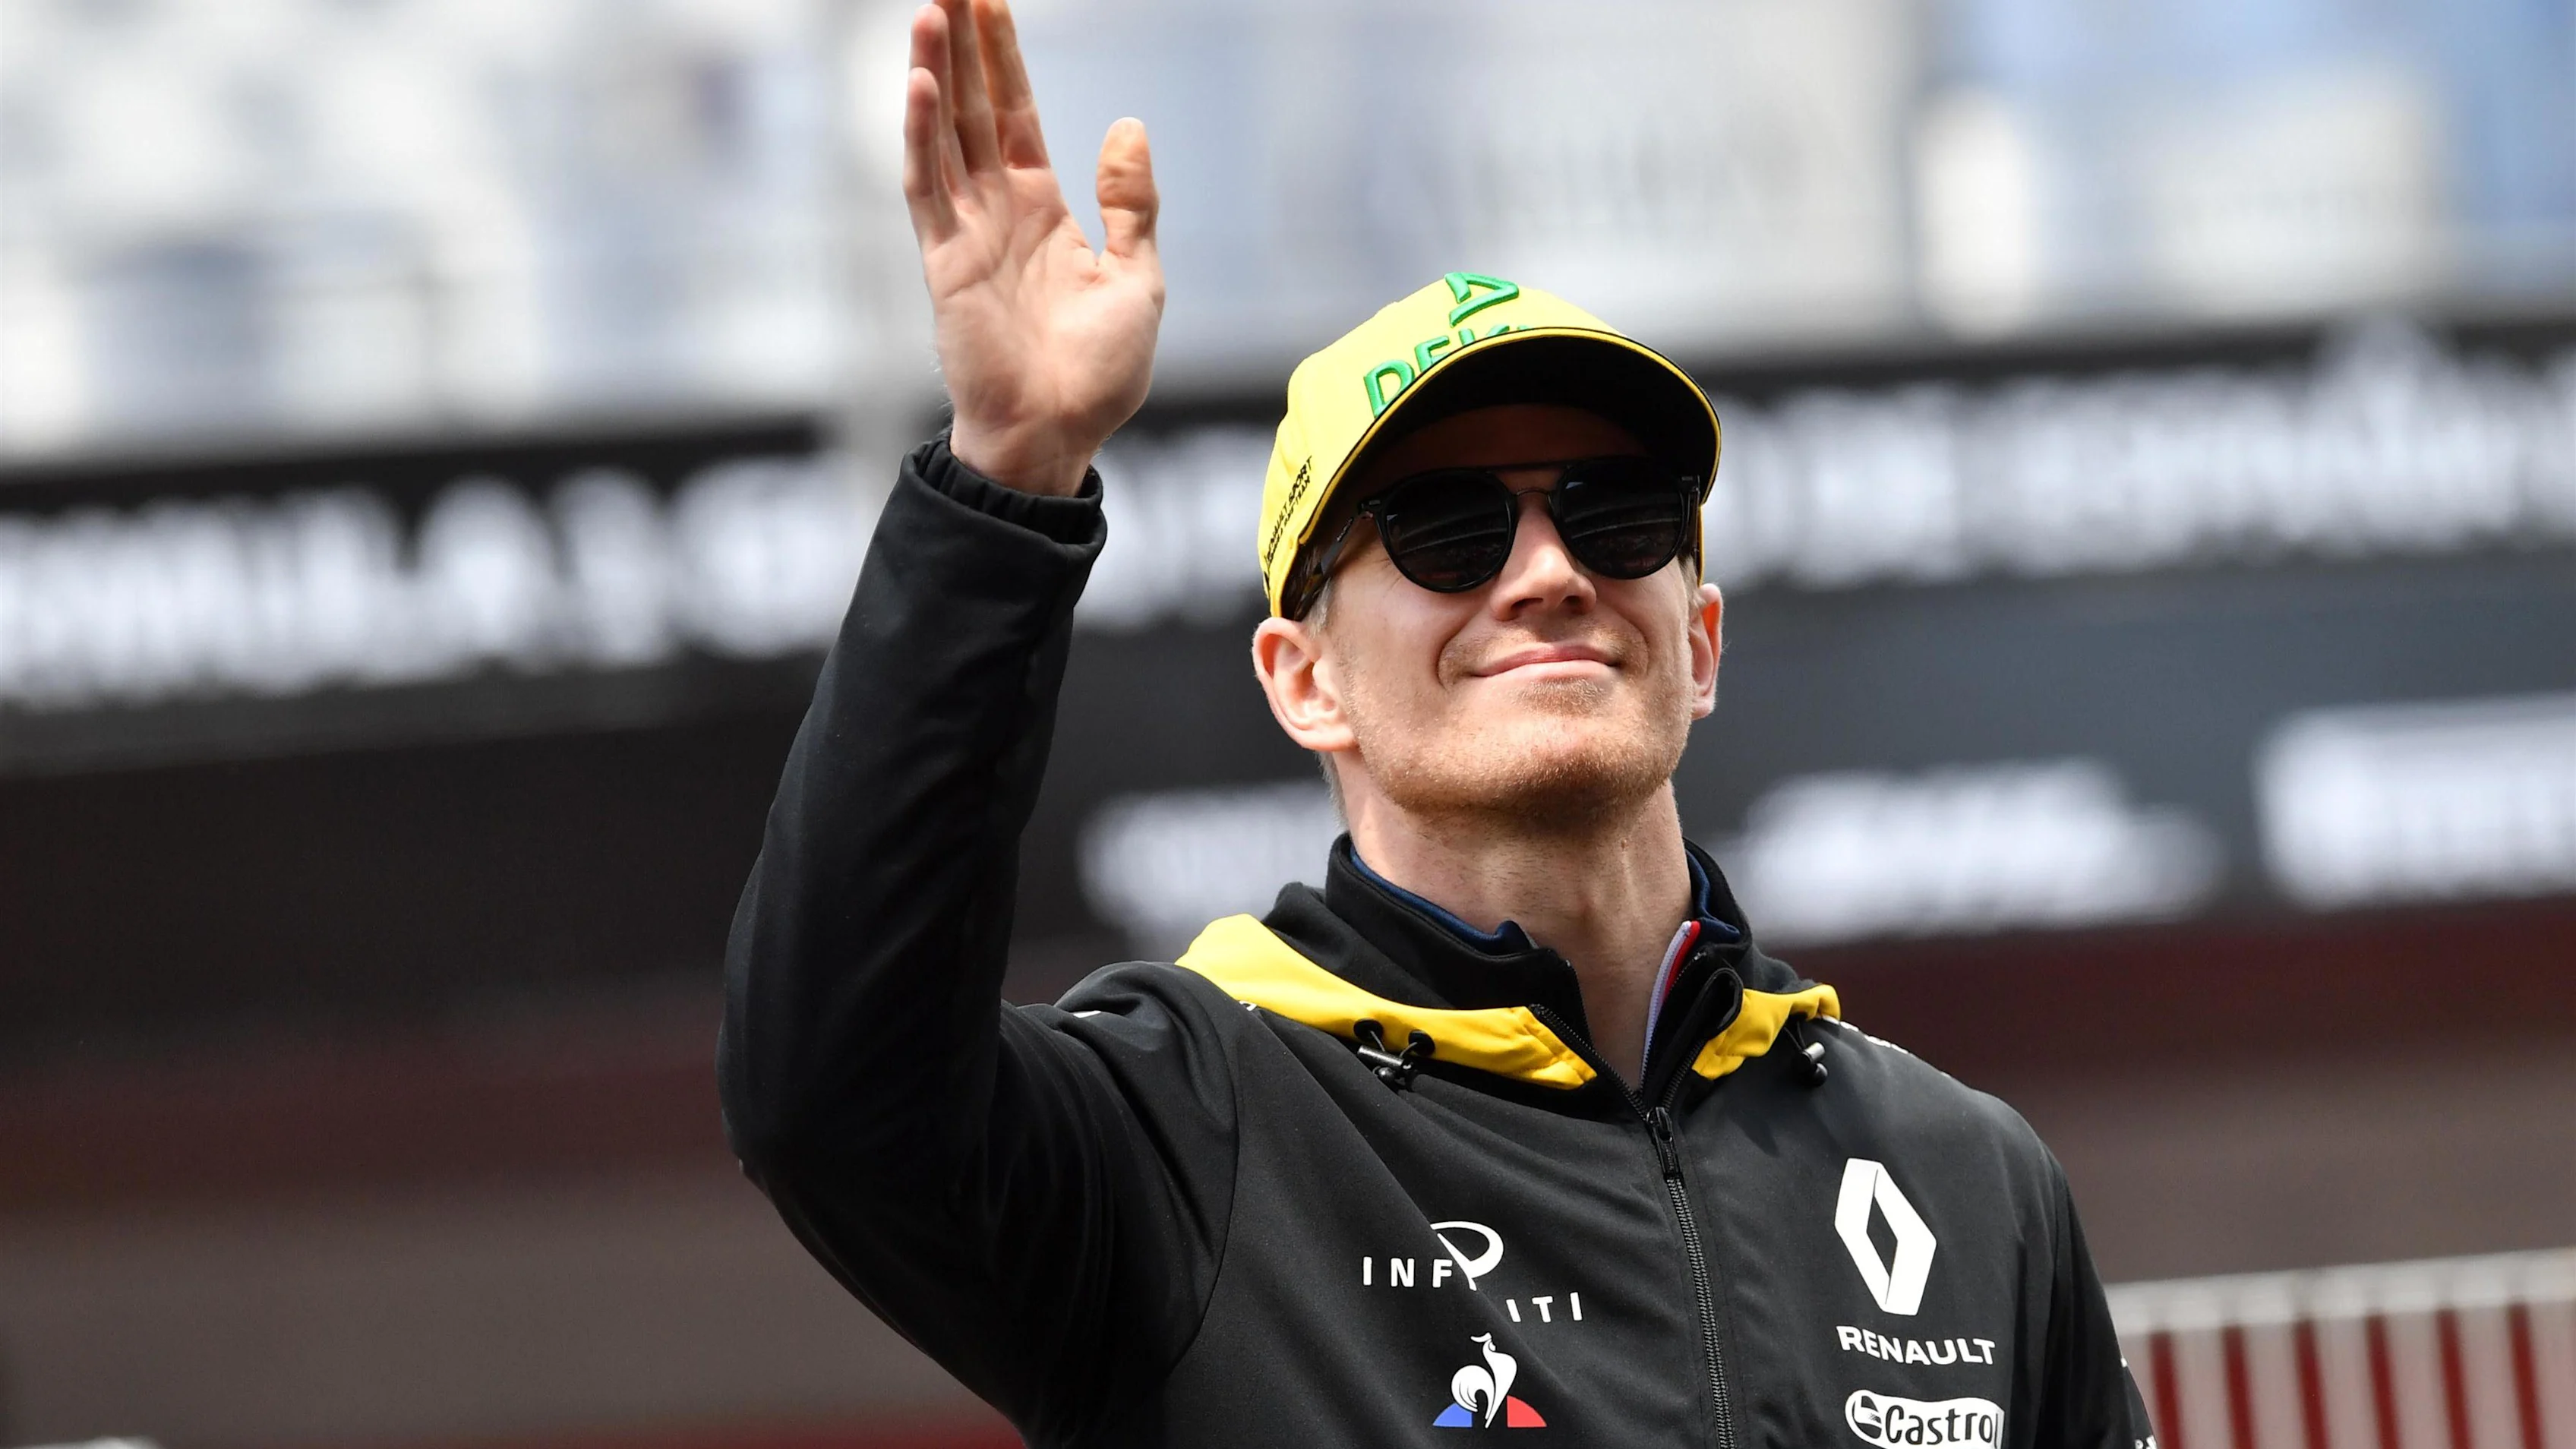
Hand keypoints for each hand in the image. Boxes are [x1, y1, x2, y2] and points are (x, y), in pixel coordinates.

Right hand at [903, 0, 1162, 496]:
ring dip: (934, 73)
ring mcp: (966, 233)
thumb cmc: (1099, 374)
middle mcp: (997, 212)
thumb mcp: (1139, 278)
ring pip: (944, 135)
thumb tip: (1127, 125)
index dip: (1002, 57)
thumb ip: (1130, 203)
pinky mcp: (944, 263)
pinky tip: (920, 87)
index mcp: (1043, 209)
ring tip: (929, 10)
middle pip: (972, 108)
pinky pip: (927, 188)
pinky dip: (922, 138)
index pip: (1016, 114)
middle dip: (960, 45)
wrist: (1057, 436)